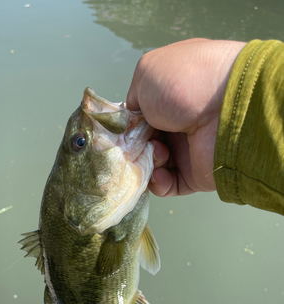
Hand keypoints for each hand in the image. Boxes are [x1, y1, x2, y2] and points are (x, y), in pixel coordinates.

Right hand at [126, 38, 245, 195]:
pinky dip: (157, 183)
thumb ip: (132, 100)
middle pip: (143, 142)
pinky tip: (158, 173)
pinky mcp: (194, 174)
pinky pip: (166, 185)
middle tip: (134, 145)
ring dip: (145, 163)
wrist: (226, 108)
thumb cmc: (185, 83)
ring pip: (151, 165)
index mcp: (170, 94)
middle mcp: (179, 121)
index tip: (120, 131)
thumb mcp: (147, 74)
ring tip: (157, 153)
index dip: (127, 125)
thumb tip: (131, 120)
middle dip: (133, 147)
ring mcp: (186, 149)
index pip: (140, 115)